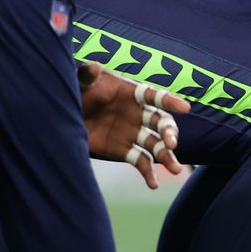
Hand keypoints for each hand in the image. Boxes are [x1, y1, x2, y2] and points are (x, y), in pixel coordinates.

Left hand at [80, 64, 188, 187]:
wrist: (65, 114)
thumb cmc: (77, 91)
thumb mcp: (79, 80)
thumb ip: (86, 75)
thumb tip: (93, 67)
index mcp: (132, 94)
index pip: (156, 97)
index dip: (170, 101)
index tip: (185, 108)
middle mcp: (138, 114)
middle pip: (161, 123)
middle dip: (169, 132)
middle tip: (171, 143)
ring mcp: (133, 133)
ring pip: (156, 145)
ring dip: (167, 155)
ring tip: (175, 169)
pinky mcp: (124, 151)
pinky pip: (142, 162)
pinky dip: (149, 173)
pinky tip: (153, 184)